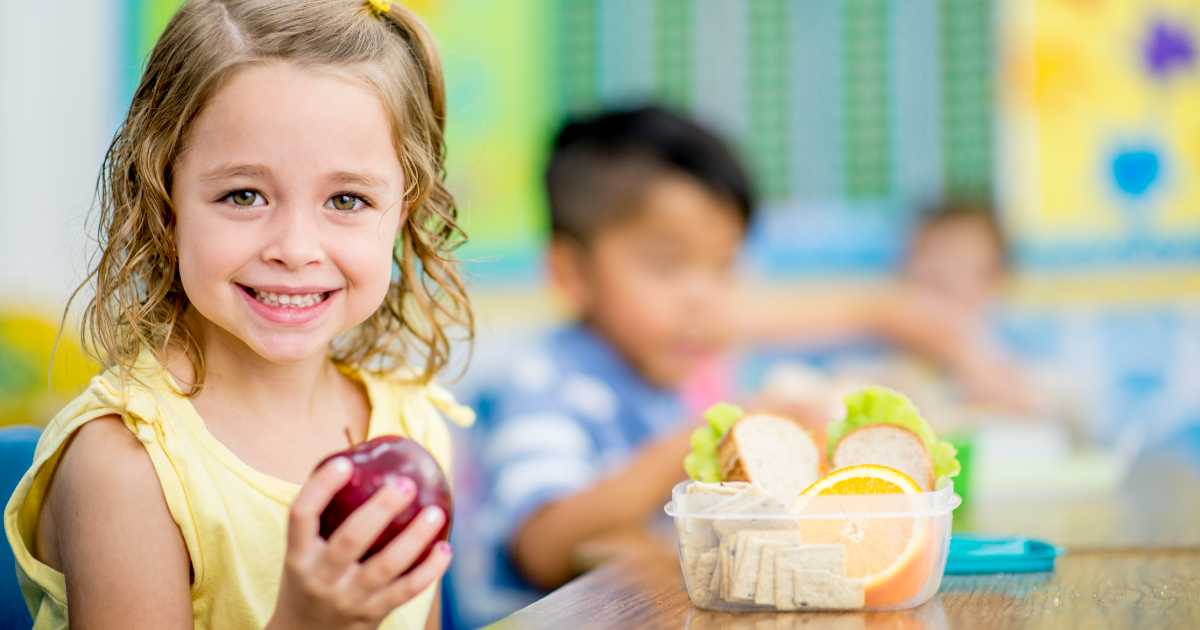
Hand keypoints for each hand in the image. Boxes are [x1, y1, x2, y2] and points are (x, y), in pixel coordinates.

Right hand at [266, 457, 451, 629]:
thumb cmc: (310, 580)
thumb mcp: (304, 553)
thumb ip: (326, 518)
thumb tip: (363, 466)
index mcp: (299, 555)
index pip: (302, 515)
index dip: (321, 487)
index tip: (344, 463)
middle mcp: (321, 577)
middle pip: (351, 539)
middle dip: (380, 509)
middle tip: (405, 484)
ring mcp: (348, 598)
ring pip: (386, 566)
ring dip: (415, 537)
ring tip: (436, 512)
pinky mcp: (372, 614)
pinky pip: (406, 590)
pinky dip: (429, 570)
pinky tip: (445, 548)